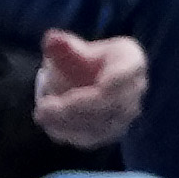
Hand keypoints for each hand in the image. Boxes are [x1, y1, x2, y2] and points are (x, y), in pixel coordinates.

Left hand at [32, 30, 147, 148]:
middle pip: (110, 106)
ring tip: (42, 115)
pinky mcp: (113, 131)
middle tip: (42, 108)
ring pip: (102, 125)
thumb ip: (62, 47)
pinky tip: (50, 124)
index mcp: (132, 62)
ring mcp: (127, 113)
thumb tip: (51, 39)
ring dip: (69, 123)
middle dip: (74, 110)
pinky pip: (94, 137)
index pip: (120, 79)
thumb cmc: (81, 61)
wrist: (86, 81)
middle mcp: (136, 90)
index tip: (56, 95)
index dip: (89, 92)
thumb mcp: (72, 49)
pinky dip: (70, 133)